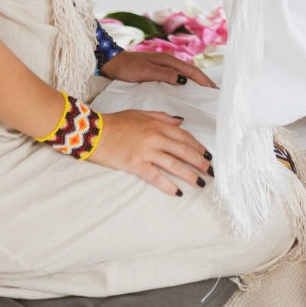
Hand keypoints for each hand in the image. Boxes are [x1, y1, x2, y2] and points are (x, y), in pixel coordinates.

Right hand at [90, 108, 211, 195]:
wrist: (94, 131)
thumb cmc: (117, 122)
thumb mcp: (141, 114)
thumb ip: (162, 117)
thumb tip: (180, 121)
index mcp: (158, 125)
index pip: (184, 137)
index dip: (198, 147)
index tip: (208, 155)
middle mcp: (155, 137)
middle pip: (183, 151)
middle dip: (199, 162)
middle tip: (211, 171)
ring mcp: (146, 152)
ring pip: (174, 164)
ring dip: (189, 175)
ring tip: (200, 183)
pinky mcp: (135, 164)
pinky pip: (155, 177)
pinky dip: (167, 185)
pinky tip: (177, 192)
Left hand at [100, 49, 216, 87]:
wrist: (112, 63)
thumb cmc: (127, 67)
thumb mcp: (145, 71)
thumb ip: (164, 74)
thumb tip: (183, 80)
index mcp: (168, 60)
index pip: (191, 71)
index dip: (204, 80)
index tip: (214, 90)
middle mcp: (169, 62)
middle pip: (192, 72)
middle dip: (204, 82)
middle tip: (215, 94)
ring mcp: (164, 67)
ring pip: (186, 75)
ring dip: (196, 83)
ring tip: (205, 94)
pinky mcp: (159, 72)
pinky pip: (178, 78)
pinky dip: (186, 84)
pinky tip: (188, 92)